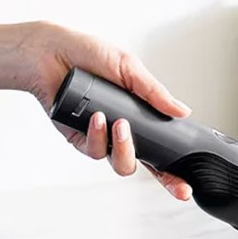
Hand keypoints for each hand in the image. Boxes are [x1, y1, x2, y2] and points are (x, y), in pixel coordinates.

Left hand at [0, 22, 192, 200]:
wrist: (49, 52)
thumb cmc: (88, 54)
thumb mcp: (129, 68)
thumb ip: (154, 93)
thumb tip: (182, 111)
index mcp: (140, 116)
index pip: (163, 149)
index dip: (175, 171)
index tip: (188, 186)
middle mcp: (122, 131)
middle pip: (147, 166)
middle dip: (162, 179)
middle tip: (169, 177)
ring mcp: (102, 138)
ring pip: (122, 164)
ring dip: (125, 147)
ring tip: (120, 124)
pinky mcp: (79, 139)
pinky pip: (95, 151)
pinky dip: (98, 136)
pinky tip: (97, 117)